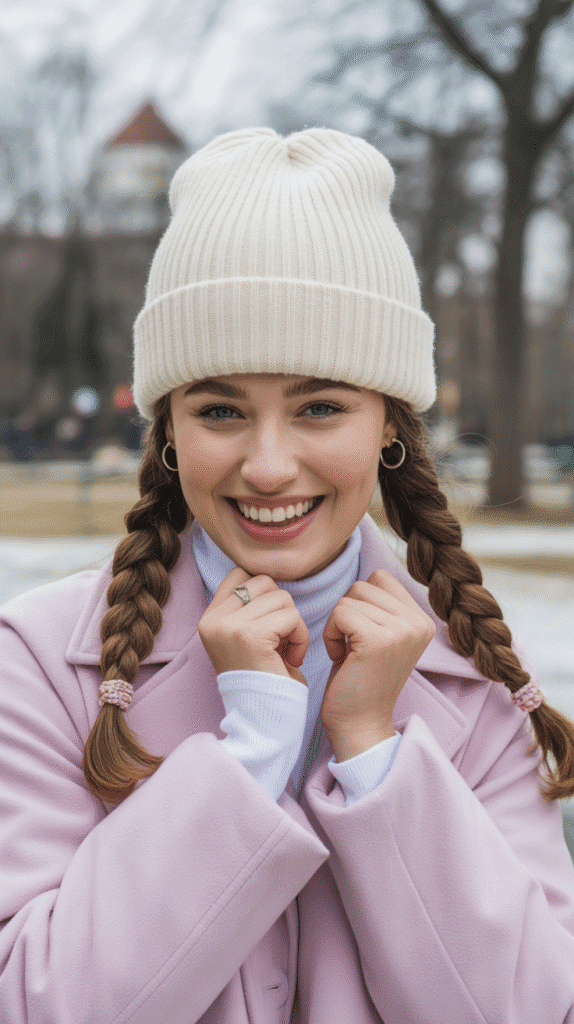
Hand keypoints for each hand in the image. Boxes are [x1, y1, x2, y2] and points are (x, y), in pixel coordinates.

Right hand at [198, 567, 308, 684]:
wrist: (264, 720)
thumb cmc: (264, 678)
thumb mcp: (247, 635)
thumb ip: (250, 605)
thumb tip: (270, 576)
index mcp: (209, 617)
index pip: (241, 573)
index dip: (264, 594)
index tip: (270, 625)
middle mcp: (212, 619)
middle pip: (264, 582)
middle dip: (282, 608)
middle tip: (280, 641)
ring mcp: (228, 627)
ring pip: (282, 597)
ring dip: (294, 624)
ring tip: (285, 651)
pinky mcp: (249, 636)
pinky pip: (291, 617)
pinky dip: (300, 638)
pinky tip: (291, 659)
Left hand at [321, 570, 435, 759]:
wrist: (360, 724)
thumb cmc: (361, 679)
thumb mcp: (382, 636)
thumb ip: (382, 606)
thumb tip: (370, 575)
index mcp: (422, 620)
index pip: (380, 578)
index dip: (360, 602)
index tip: (361, 635)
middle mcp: (419, 623)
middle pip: (363, 586)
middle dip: (347, 613)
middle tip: (352, 647)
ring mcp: (402, 630)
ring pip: (349, 598)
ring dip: (337, 625)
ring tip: (348, 653)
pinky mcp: (379, 640)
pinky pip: (340, 614)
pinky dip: (330, 634)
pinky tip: (340, 658)